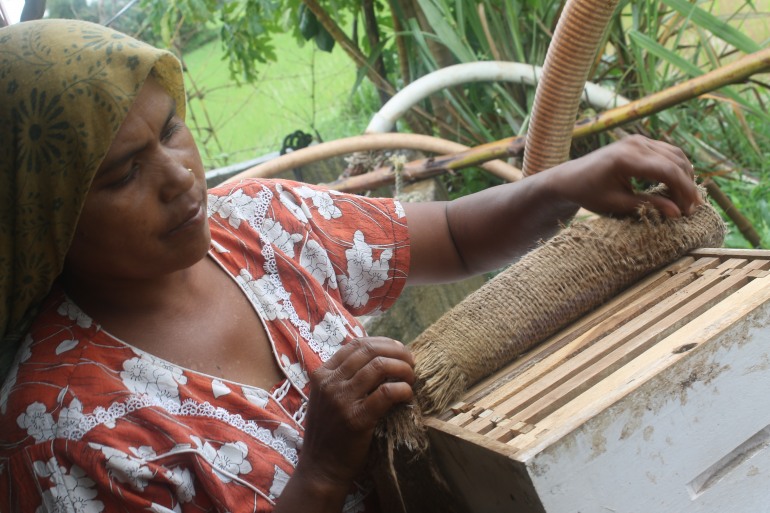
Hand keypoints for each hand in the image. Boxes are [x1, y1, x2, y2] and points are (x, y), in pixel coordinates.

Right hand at [293, 337, 414, 498]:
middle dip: (397, 352)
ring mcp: (341, 400)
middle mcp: (329, 383)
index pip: (357, 345)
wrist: (321, 469)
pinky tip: (407, 395)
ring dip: (402, 368)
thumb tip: (378, 357)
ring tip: (411, 377)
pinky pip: (386, 393)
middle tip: (411, 361)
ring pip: (379, 367)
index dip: (383, 343)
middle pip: (370, 351)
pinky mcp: (356, 419)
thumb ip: (344, 378)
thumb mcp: (327, 398)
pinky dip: (402, 389)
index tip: (399, 350)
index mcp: (322, 374)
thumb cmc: (330, 433)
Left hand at [544, 135, 703, 217]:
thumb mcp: (617, 204)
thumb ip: (648, 205)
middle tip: (691, 208)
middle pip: (676, 161)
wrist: (570, 177)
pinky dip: (675, 167)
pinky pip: (666, 152)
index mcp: (627, 158)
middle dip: (687, 185)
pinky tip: (676, 186)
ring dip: (684, 175)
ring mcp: (638, 140)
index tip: (691, 210)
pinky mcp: (639, 141)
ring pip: (675, 154)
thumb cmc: (589, 193)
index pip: (668, 171)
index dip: (684, 191)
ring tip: (685, 199)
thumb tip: (677, 213)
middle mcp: (635, 144)